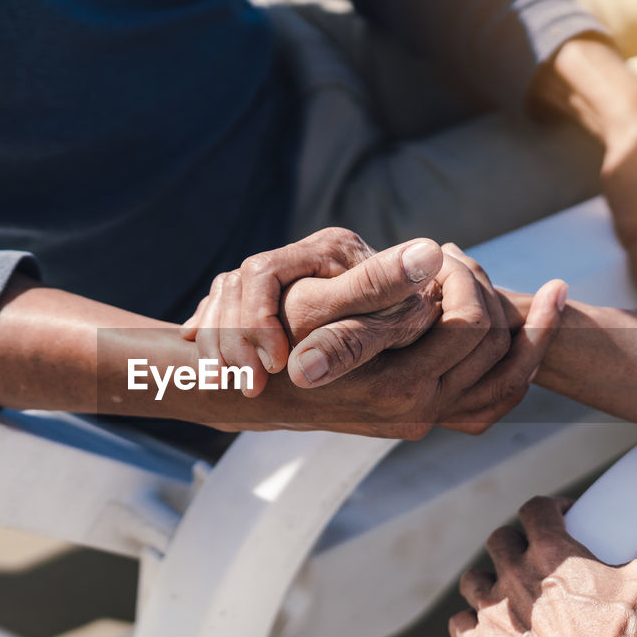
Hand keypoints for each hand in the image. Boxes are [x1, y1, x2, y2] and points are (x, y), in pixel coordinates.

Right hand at [181, 227, 445, 396]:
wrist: (404, 348)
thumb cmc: (401, 325)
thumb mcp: (391, 313)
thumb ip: (384, 291)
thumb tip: (427, 252)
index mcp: (327, 250)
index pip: (263, 272)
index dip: (259, 318)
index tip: (276, 364)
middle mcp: (298, 257)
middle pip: (233, 288)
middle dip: (233, 338)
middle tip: (252, 386)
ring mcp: (273, 278)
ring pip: (219, 303)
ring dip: (218, 346)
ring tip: (231, 386)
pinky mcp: (254, 300)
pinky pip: (212, 316)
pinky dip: (209, 344)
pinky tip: (215, 372)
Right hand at [225, 274, 567, 439]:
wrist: (251, 394)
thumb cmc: (278, 343)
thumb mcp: (320, 306)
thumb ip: (378, 283)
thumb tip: (432, 253)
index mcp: (402, 385)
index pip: (474, 325)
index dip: (468, 279)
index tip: (454, 250)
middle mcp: (420, 412)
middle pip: (500, 351)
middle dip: (491, 297)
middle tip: (461, 260)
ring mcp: (425, 421)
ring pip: (506, 382)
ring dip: (522, 335)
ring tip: (526, 297)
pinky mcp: (423, 420)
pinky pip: (490, 400)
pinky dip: (512, 366)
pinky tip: (514, 333)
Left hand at [448, 493, 636, 636]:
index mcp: (551, 553)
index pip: (534, 510)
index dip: (547, 509)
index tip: (560, 517)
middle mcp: (514, 578)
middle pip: (500, 542)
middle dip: (517, 542)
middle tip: (537, 555)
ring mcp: (494, 614)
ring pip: (473, 579)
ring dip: (489, 580)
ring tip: (509, 589)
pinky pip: (460, 625)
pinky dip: (471, 623)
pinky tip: (487, 626)